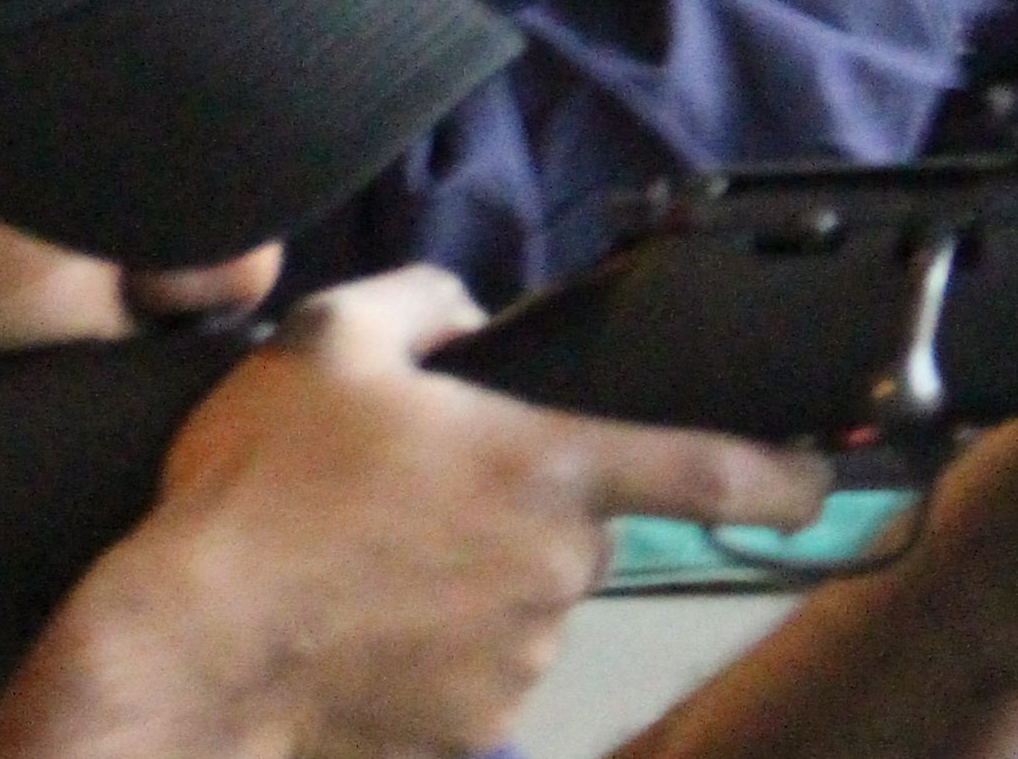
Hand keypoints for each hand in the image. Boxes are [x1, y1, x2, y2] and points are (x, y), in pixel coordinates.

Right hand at [0, 268, 830, 758]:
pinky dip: (422, 658)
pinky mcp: (469, 736)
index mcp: (547, 469)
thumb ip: (422, 303)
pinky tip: (347, 630)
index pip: (708, 471)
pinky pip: (466, 680)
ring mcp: (518, 666)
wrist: (190, 656)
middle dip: (512, 514)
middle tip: (407, 500)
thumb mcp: (326, 342)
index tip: (827, 480)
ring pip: (517, 609)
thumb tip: (463, 310)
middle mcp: (554, 574)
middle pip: (571, 532)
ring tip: (355, 566)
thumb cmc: (262, 493)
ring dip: (463, 587)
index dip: (785, 475)